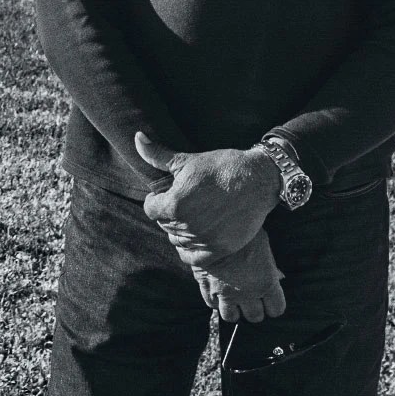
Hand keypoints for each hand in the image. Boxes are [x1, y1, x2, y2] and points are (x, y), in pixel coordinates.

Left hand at [135, 131, 279, 266]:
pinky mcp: (220, 249)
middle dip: (169, 214)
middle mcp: (187, 225)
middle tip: (184, 203)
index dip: (156, 200)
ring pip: (177, 240)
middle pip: (164, 224)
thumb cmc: (221, 166)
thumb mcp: (186, 160)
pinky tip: (195, 237)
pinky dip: (189, 250)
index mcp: (174, 204)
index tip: (165, 195)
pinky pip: (193, 258)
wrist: (257, 179)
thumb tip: (137, 137)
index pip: (151, 210)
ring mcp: (204, 239)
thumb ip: (157, 155)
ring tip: (192, 216)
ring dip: (180, 230)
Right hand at [190, 229, 286, 322]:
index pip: (276, 309)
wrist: (214, 223)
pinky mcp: (206, 286)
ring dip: (234, 309)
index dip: (274, 304)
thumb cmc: (243, 231)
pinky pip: (211, 304)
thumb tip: (277, 277)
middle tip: (252, 297)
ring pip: (231, 317)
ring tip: (234, 297)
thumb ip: (271, 265)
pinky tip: (217, 288)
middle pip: (255, 317)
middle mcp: (247, 293)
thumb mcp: (264, 244)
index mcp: (266, 282)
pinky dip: (215, 299)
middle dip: (255, 308)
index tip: (270, 297)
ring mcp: (224, 292)